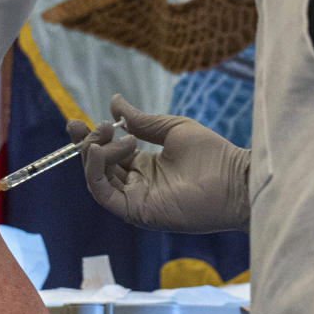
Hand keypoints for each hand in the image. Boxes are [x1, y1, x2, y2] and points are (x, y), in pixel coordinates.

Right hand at [66, 94, 250, 232]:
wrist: (236, 180)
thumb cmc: (213, 154)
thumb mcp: (171, 129)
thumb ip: (141, 120)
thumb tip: (115, 101)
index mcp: (144, 166)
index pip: (106, 153)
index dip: (90, 138)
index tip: (77, 121)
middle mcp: (135, 184)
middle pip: (96, 165)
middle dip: (86, 141)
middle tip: (87, 123)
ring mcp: (134, 199)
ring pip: (96, 177)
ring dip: (94, 152)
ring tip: (110, 132)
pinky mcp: (136, 212)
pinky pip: (104, 192)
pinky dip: (98, 170)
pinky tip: (109, 149)